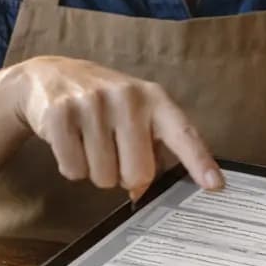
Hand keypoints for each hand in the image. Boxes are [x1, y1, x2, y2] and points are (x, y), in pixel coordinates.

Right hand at [7, 56, 222, 196]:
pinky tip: (70, 141)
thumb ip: (149, 150)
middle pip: (138, 173)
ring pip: (103, 177)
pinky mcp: (60, 114)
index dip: (199, 161)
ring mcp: (93, 103)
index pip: (182, 133)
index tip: (215, 185)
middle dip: (123, 176)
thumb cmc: (103, 103)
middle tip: (112, 152)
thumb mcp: (135, 115)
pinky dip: (71, 167)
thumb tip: (141, 190)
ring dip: (95, 171)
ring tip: (88, 142)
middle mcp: (127, 97)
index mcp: (154, 99)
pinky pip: (73, 170)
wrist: (50, 76)